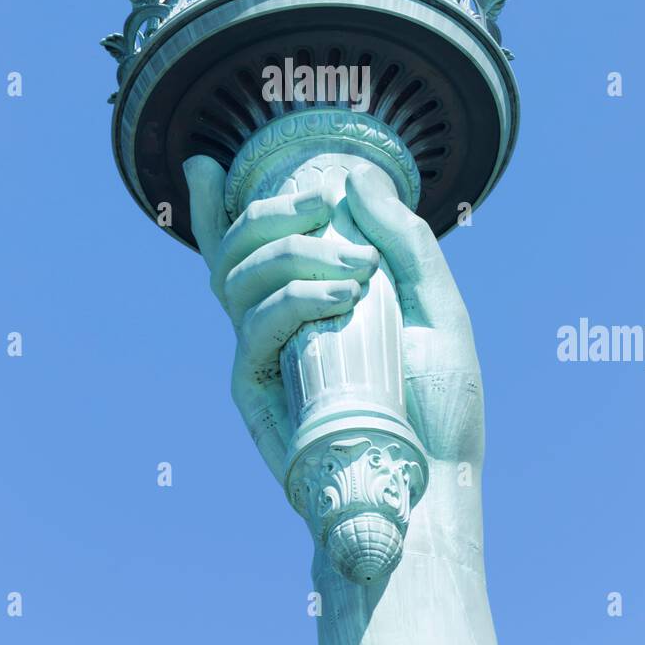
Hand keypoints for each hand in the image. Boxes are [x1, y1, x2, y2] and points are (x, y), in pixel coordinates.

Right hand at [182, 157, 483, 485]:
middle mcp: (275, 325)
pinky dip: (294, 296)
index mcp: (308, 301)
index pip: (247, 249)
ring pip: (236, 280)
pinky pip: (256, 326)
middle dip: (269, 212)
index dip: (213, 208)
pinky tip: (341, 295)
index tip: (205, 162)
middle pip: (234, 251)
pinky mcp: (257, 391)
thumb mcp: (439, 306)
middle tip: (323, 201)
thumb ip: (404, 241)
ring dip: (292, 252)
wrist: (434, 482)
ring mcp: (263, 356)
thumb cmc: (437, 401)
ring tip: (355, 268)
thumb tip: (355, 178)